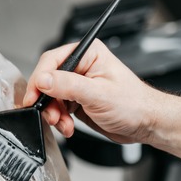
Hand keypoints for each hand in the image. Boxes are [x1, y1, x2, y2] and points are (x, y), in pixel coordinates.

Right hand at [23, 40, 159, 144]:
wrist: (147, 124)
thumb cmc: (134, 104)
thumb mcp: (98, 94)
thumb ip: (68, 86)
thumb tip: (43, 79)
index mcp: (88, 54)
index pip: (52, 61)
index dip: (39, 79)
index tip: (33, 96)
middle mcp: (81, 67)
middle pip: (48, 80)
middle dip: (47, 101)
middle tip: (50, 115)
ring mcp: (78, 84)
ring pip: (51, 97)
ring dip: (54, 113)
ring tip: (64, 124)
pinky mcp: (77, 100)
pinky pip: (58, 108)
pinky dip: (60, 119)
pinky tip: (69, 126)